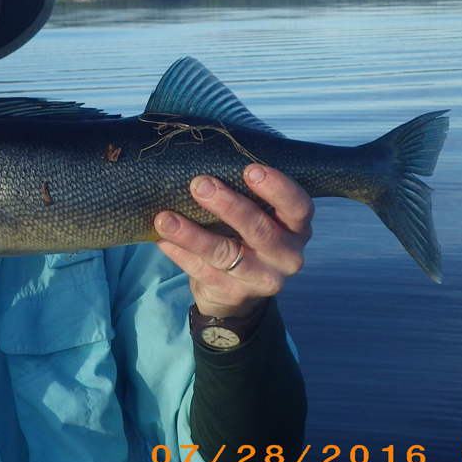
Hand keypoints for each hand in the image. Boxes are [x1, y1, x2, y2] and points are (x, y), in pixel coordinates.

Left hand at [154, 164, 313, 318]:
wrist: (236, 292)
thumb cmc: (244, 236)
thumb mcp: (257, 217)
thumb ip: (242, 195)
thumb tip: (203, 166)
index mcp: (296, 228)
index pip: (298, 207)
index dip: (277, 188)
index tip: (250, 169)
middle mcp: (286, 256)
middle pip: (260, 230)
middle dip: (228, 205)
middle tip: (200, 185)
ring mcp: (261, 279)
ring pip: (224, 254)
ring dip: (192, 235)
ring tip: (166, 219)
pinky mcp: (233, 295)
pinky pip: (202, 272)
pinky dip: (180, 254)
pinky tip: (163, 240)